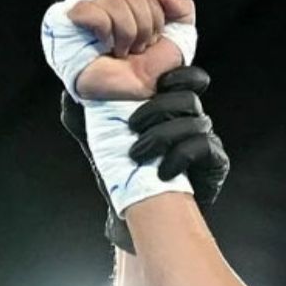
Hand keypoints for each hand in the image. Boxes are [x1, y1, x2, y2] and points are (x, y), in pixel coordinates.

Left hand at [61, 66, 228, 251]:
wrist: (133, 210)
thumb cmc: (118, 171)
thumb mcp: (95, 138)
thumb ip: (83, 112)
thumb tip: (70, 90)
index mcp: (169, 106)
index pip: (188, 78)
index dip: (181, 74)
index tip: (159, 82)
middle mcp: (191, 119)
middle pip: (188, 98)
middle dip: (157, 108)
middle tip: (132, 125)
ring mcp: (206, 140)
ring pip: (195, 122)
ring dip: (162, 136)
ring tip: (137, 154)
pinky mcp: (215, 161)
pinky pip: (203, 148)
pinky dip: (180, 157)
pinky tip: (162, 172)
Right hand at [71, 0, 195, 100]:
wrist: (133, 96)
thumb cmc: (150, 69)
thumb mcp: (179, 37)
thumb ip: (182, 7)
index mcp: (137, 0)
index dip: (159, 15)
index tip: (155, 37)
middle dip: (146, 27)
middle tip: (138, 47)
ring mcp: (93, 7)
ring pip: (117, 0)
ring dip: (128, 35)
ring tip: (123, 50)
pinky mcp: (74, 18)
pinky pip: (95, 12)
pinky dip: (106, 32)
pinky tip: (105, 44)